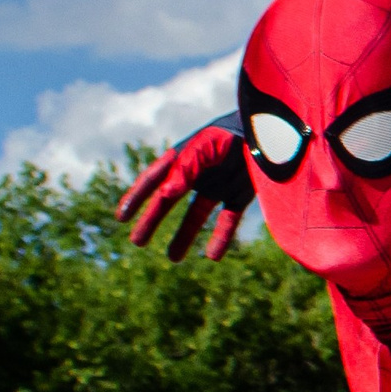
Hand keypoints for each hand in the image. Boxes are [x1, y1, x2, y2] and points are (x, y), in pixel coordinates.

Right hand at [118, 115, 254, 261]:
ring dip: (184, 236)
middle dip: (152, 221)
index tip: (121, 217)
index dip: (136, 198)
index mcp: (183, 159)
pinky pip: (227, 221)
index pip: (153, 180)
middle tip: (137, 242)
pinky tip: (213, 256)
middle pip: (168, 202)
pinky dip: (220, 238)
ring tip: (173, 258)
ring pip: (196, 216)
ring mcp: (217, 186)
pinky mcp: (238, 196)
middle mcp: (196, 175)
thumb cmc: (233, 134)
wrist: (269, 133)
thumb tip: (165, 195)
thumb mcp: (207, 147)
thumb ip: (186, 169)